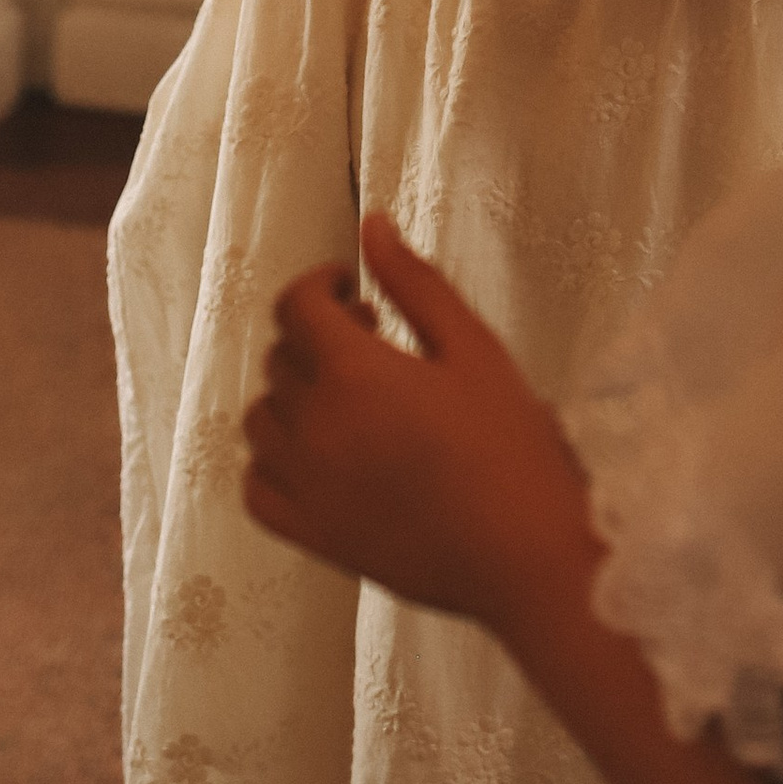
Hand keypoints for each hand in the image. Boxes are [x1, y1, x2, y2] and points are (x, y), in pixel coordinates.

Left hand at [243, 215, 597, 637]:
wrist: (526, 557)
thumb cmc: (512, 448)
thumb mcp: (474, 348)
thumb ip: (415, 283)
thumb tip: (371, 226)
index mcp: (353, 373)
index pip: (296, 305)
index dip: (320, 283)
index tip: (353, 289)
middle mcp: (314, 428)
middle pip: (280, 358)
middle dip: (316, 336)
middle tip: (373, 342)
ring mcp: (307, 488)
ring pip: (261, 419)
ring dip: (292, 395)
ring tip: (347, 400)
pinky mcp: (313, 538)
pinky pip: (256, 489)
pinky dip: (271, 462)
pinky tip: (315, 455)